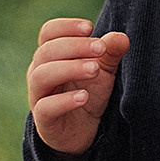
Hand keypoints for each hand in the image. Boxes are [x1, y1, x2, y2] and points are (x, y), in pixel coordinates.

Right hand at [28, 18, 129, 155]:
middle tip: (101, 48)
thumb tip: (121, 37)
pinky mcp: (43, 121)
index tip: (90, 27)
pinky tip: (84, 96)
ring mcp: (38, 96)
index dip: (66, 27)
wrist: (82, 133)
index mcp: (50, 56)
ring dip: (69, 68)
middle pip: (46, 51)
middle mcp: (38, 72)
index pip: (48, 33)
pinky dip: (64, 101)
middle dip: (75, 46)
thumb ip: (110, 53)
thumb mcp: (103, 71)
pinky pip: (45, 108)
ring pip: (42, 76)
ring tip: (94, 69)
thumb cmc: (88, 93)